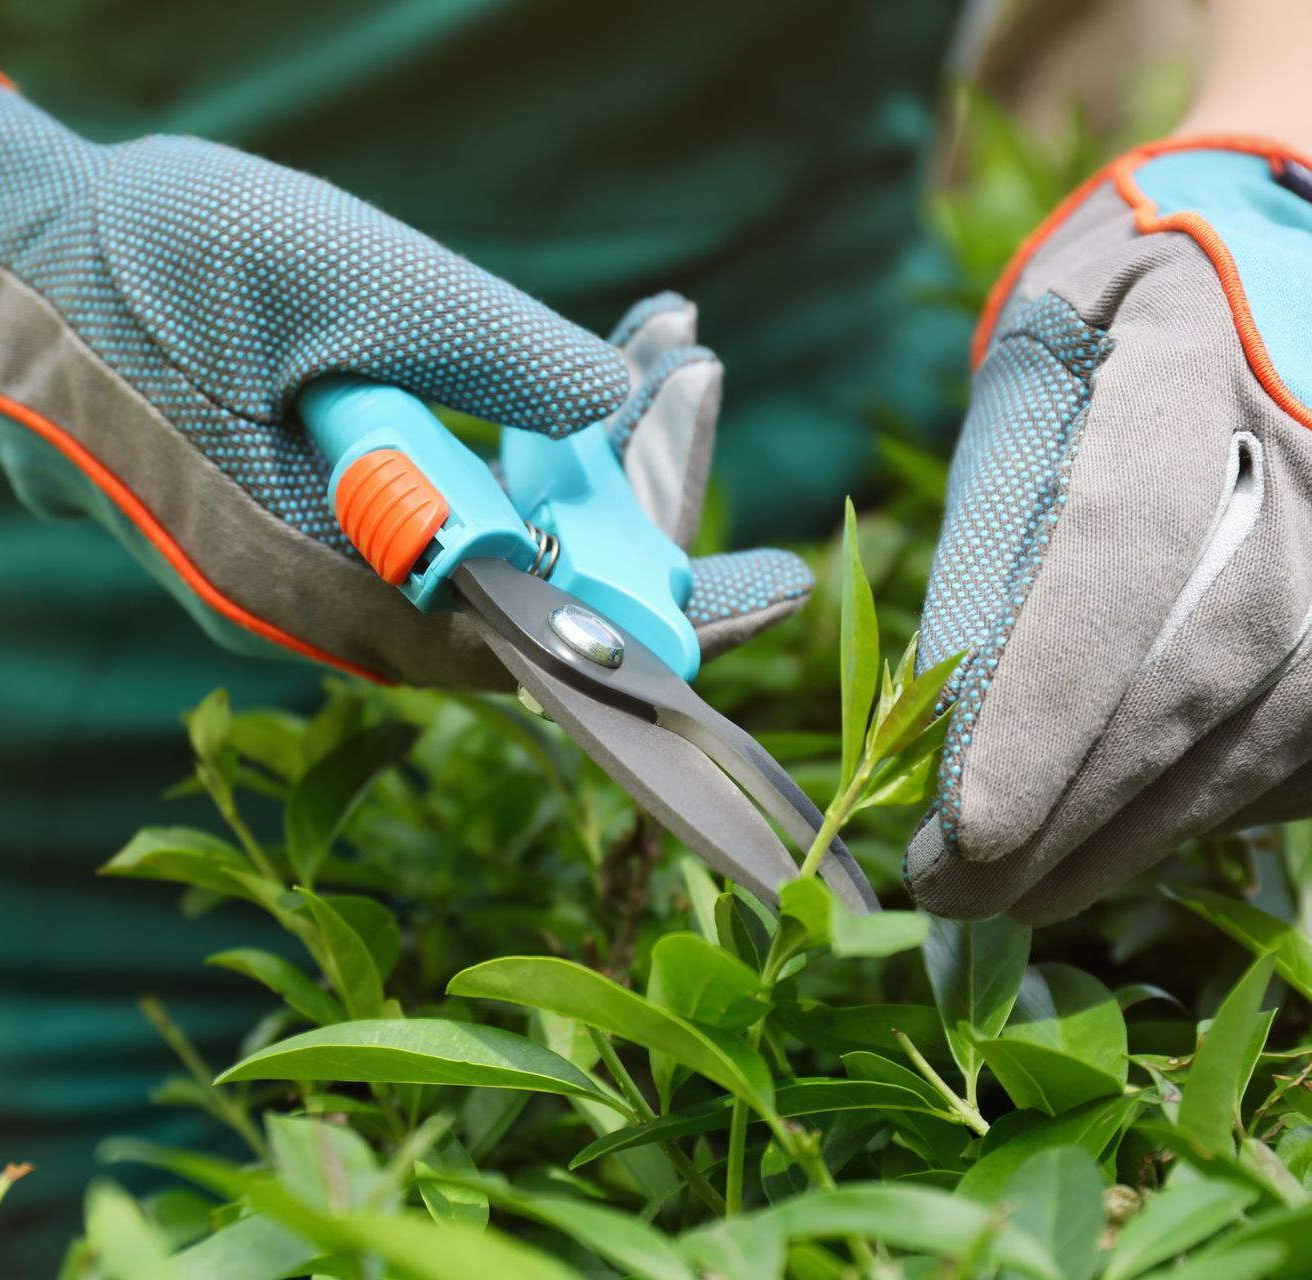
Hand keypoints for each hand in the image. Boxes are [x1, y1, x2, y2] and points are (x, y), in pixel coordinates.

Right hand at [0, 51, 807, 685]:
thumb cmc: (149, 267)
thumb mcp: (343, 274)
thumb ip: (495, 350)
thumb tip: (623, 405)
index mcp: (324, 578)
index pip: (535, 643)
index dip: (664, 624)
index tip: (774, 590)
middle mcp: (317, 611)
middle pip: (523, 604)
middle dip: (634, 507)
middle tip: (697, 383)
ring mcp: (299, 578)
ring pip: (482, 559)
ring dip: (577, 473)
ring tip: (655, 355)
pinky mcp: (288, 534)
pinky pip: (429, 525)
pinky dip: (509, 462)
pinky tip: (549, 380)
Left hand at [906, 137, 1311, 921]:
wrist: (1275, 263)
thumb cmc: (1121, 324)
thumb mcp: (1036, 376)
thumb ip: (998, 523)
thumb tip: (952, 712)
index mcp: (1189, 358)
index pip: (1120, 547)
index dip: (1047, 698)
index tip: (969, 823)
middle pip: (1201, 668)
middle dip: (1072, 808)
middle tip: (955, 890)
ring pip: (1271, 730)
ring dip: (1137, 834)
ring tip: (1022, 891)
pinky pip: (1310, 744)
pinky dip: (1212, 806)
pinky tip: (1124, 839)